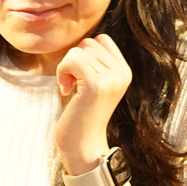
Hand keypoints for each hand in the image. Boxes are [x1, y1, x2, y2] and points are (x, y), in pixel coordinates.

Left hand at [53, 34, 131, 172]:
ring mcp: (111, 79)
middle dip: (74, 60)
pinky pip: (72, 59)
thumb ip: (94, 62)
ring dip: (66, 67)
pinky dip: (62, 72)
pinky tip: (65, 89)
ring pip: (78, 50)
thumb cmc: (82, 114)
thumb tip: (82, 40)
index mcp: (124, 71)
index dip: (84, 54)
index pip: (101, 39)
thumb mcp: (94, 83)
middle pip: (88, 43)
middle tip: (73, 83)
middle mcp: (122, 73)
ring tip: (70, 87)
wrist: (83, 146)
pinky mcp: (97, 85)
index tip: (80, 76)